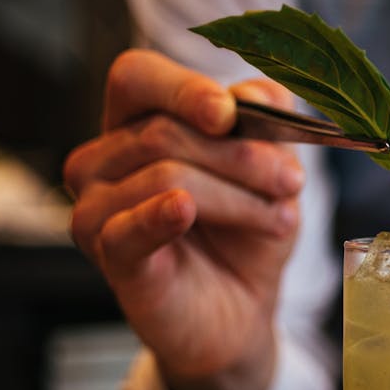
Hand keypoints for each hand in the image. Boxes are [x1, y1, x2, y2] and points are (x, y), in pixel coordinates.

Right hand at [62, 49, 304, 389]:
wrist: (241, 312)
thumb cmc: (245, 234)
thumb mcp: (269, 170)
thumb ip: (264, 123)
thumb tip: (257, 94)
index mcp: (136, 124)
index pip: (137, 77)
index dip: (183, 88)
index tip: (230, 114)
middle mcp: (103, 160)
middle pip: (163, 131)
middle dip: (242, 156)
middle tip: (291, 181)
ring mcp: (97, 208)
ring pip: (165, 176)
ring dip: (238, 197)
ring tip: (280, 220)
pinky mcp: (109, 255)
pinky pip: (127, 226)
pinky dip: (159, 214)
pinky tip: (183, 211)